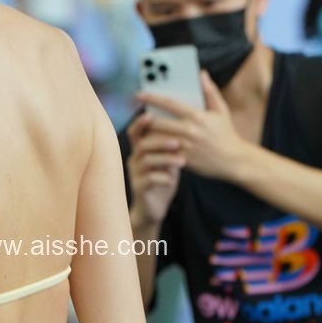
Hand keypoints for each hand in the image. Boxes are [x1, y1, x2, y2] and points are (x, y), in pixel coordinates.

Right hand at [125, 108, 182, 228]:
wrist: (155, 208)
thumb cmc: (163, 180)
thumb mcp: (168, 161)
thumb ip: (172, 146)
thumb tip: (187, 126)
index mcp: (141, 150)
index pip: (136, 132)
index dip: (140, 122)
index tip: (151, 114)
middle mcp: (135, 160)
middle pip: (142, 144)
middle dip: (160, 141)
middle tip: (177, 142)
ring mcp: (135, 174)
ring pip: (147, 161)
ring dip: (165, 159)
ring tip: (182, 161)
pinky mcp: (139, 189)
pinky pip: (148, 179)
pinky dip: (162, 178)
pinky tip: (173, 179)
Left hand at [135, 72, 245, 181]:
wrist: (233, 161)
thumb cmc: (227, 134)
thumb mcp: (221, 111)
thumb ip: (210, 92)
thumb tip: (202, 73)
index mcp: (197, 115)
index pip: (169, 103)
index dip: (152, 97)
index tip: (139, 94)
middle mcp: (190, 130)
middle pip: (158, 121)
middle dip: (145, 118)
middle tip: (138, 116)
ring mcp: (185, 146)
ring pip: (157, 138)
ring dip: (147, 133)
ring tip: (142, 130)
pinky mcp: (183, 159)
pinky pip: (163, 152)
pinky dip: (155, 148)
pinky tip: (151, 145)